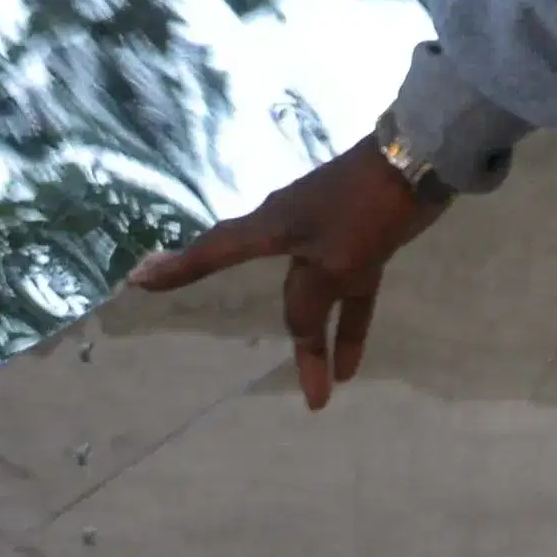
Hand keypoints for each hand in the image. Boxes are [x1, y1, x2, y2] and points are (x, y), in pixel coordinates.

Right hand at [133, 144, 451, 407]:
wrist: (420, 163)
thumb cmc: (365, 210)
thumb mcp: (333, 264)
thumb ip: (309, 301)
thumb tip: (298, 332)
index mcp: (271, 228)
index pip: (213, 253)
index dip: (177, 269)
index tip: (137, 280)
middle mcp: (289, 232)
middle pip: (282, 294)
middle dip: (290, 341)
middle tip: (284, 383)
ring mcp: (326, 237)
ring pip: (317, 301)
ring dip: (319, 345)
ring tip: (320, 394)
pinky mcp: (359, 242)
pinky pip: (348, 295)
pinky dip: (349, 327)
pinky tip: (352, 366)